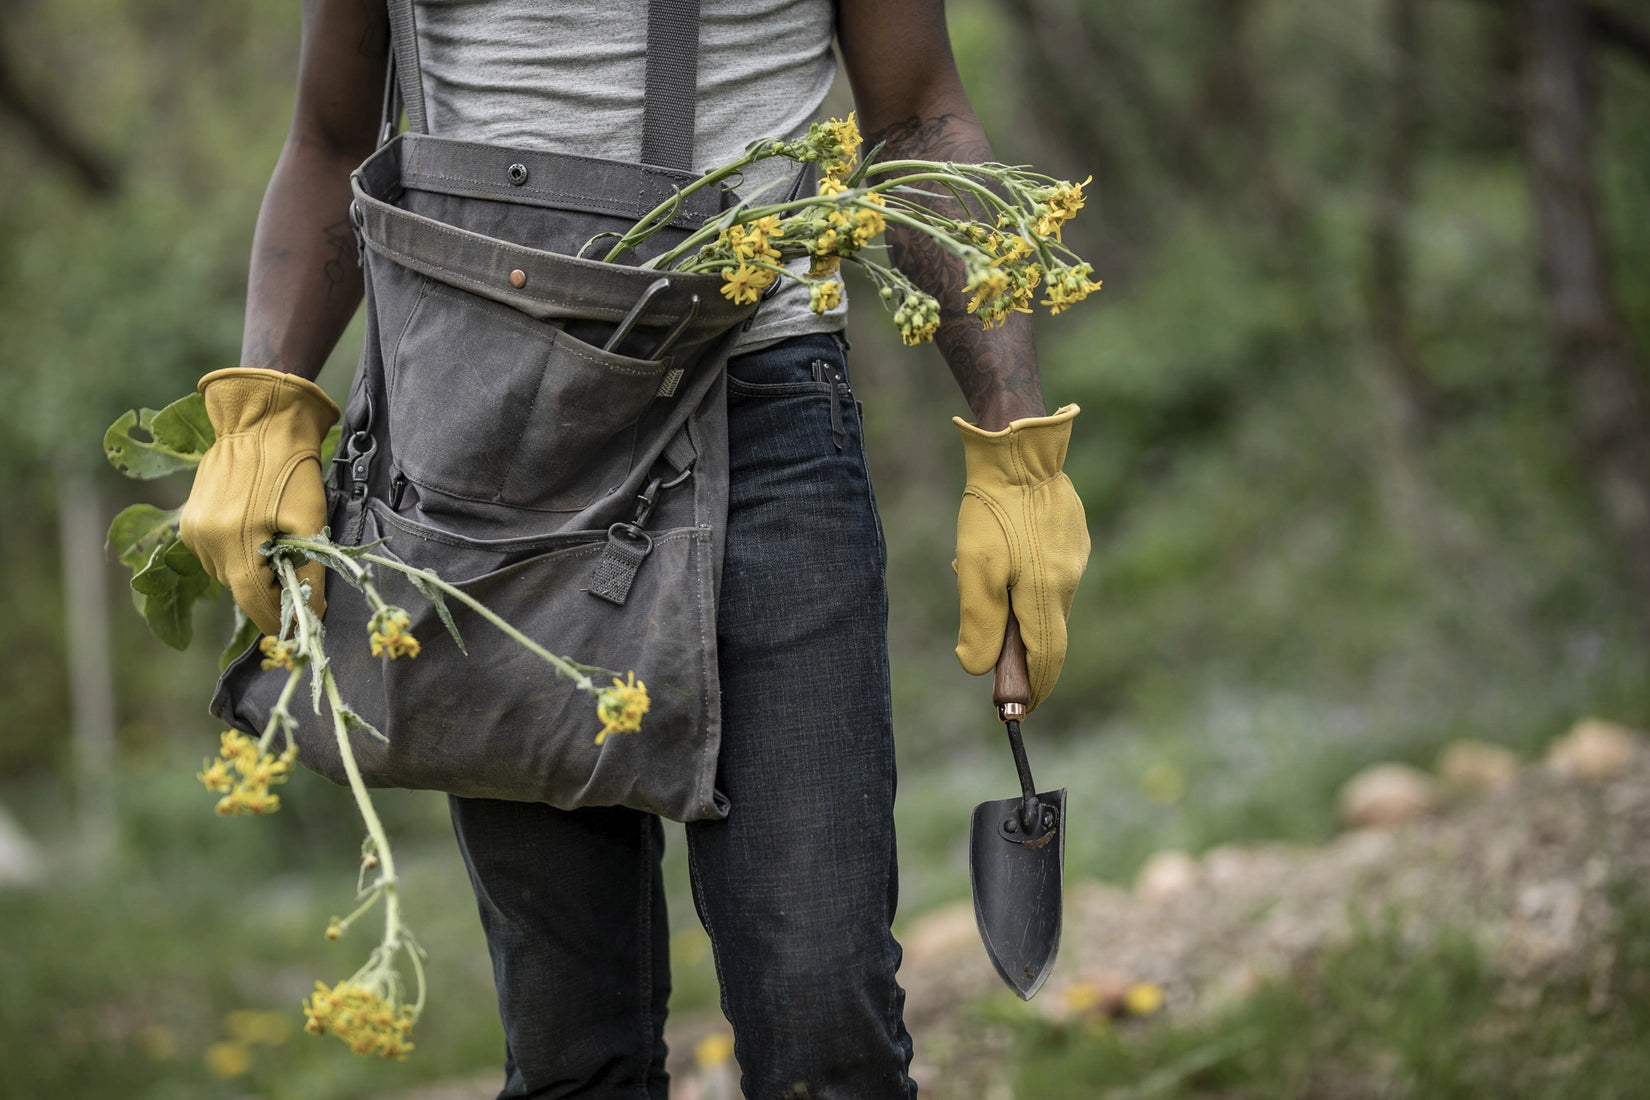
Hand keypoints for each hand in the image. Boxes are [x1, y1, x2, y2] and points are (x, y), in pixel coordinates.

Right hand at [179, 368, 339, 636]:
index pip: (255, 604)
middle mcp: (205, 543)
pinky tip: (258, 533)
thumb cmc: (292, 471)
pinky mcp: (189, 520)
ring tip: (280, 548)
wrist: (260, 423)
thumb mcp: (310, 523)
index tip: (303, 626)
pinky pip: (216, 553)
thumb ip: (308, 573)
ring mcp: (193, 532)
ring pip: (228, 573)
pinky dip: (238, 555)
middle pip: (241, 590)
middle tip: (300, 581)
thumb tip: (313, 614)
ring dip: (254, 573)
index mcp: (234, 545)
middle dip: (271, 592)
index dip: (279, 620)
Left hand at [953, 404, 1089, 711]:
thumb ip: (979, 623)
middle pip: (1046, 634)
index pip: (1046, 659)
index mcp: (1046, 595)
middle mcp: (1068, 581)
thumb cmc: (992, 510)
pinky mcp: (1073, 538)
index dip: (1032, 689)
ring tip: (981, 578)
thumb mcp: (974, 569)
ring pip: (1045, 602)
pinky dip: (1025, 581)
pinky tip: (1001, 556)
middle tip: (992, 660)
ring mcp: (1074, 558)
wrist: (1019, 451)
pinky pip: (1049, 574)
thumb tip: (978, 668)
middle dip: (1020, 652)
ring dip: (1017, 607)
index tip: (1017, 712)